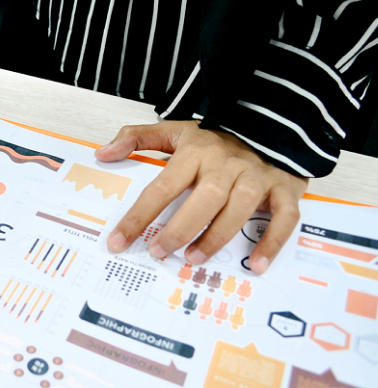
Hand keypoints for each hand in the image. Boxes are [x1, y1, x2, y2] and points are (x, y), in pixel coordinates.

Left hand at [99, 121, 306, 273]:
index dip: (139, 216)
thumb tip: (103, 154)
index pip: (162, 186)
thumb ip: (137, 138)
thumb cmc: (216, 138)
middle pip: (204, 198)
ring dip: (217, 236)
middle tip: (159, 251)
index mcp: (196, 152)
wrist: (270, 122)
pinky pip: (284, 218)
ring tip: (194, 258)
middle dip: (180, 228)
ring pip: (240, 208)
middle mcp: (227, 164)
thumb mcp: (175, 130)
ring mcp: (258, 177)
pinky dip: (272, 242)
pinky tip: (256, 264)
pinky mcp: (285, 188)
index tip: (118, 240)